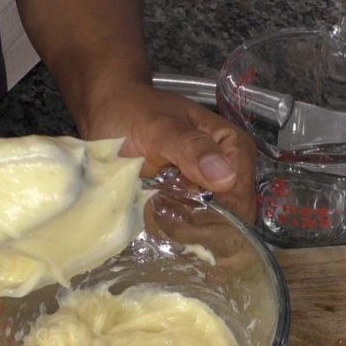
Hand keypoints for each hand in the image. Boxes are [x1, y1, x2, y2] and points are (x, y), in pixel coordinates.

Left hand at [78, 80, 256, 222]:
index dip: (219, 220)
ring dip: (182, 234)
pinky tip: (152, 222)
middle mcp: (227, 174)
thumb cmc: (132, 112)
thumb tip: (226, 178)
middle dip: (198, 231)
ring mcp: (206, 191)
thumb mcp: (158, 126)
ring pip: (208, 231)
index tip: (183, 221)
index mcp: (233, 150)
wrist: (105, 111)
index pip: (240, 200)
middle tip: (163, 220)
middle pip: (228, 222)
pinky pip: (189, 230)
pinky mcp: (186, 204)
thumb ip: (190, 147)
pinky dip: (171, 232)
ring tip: (154, 219)